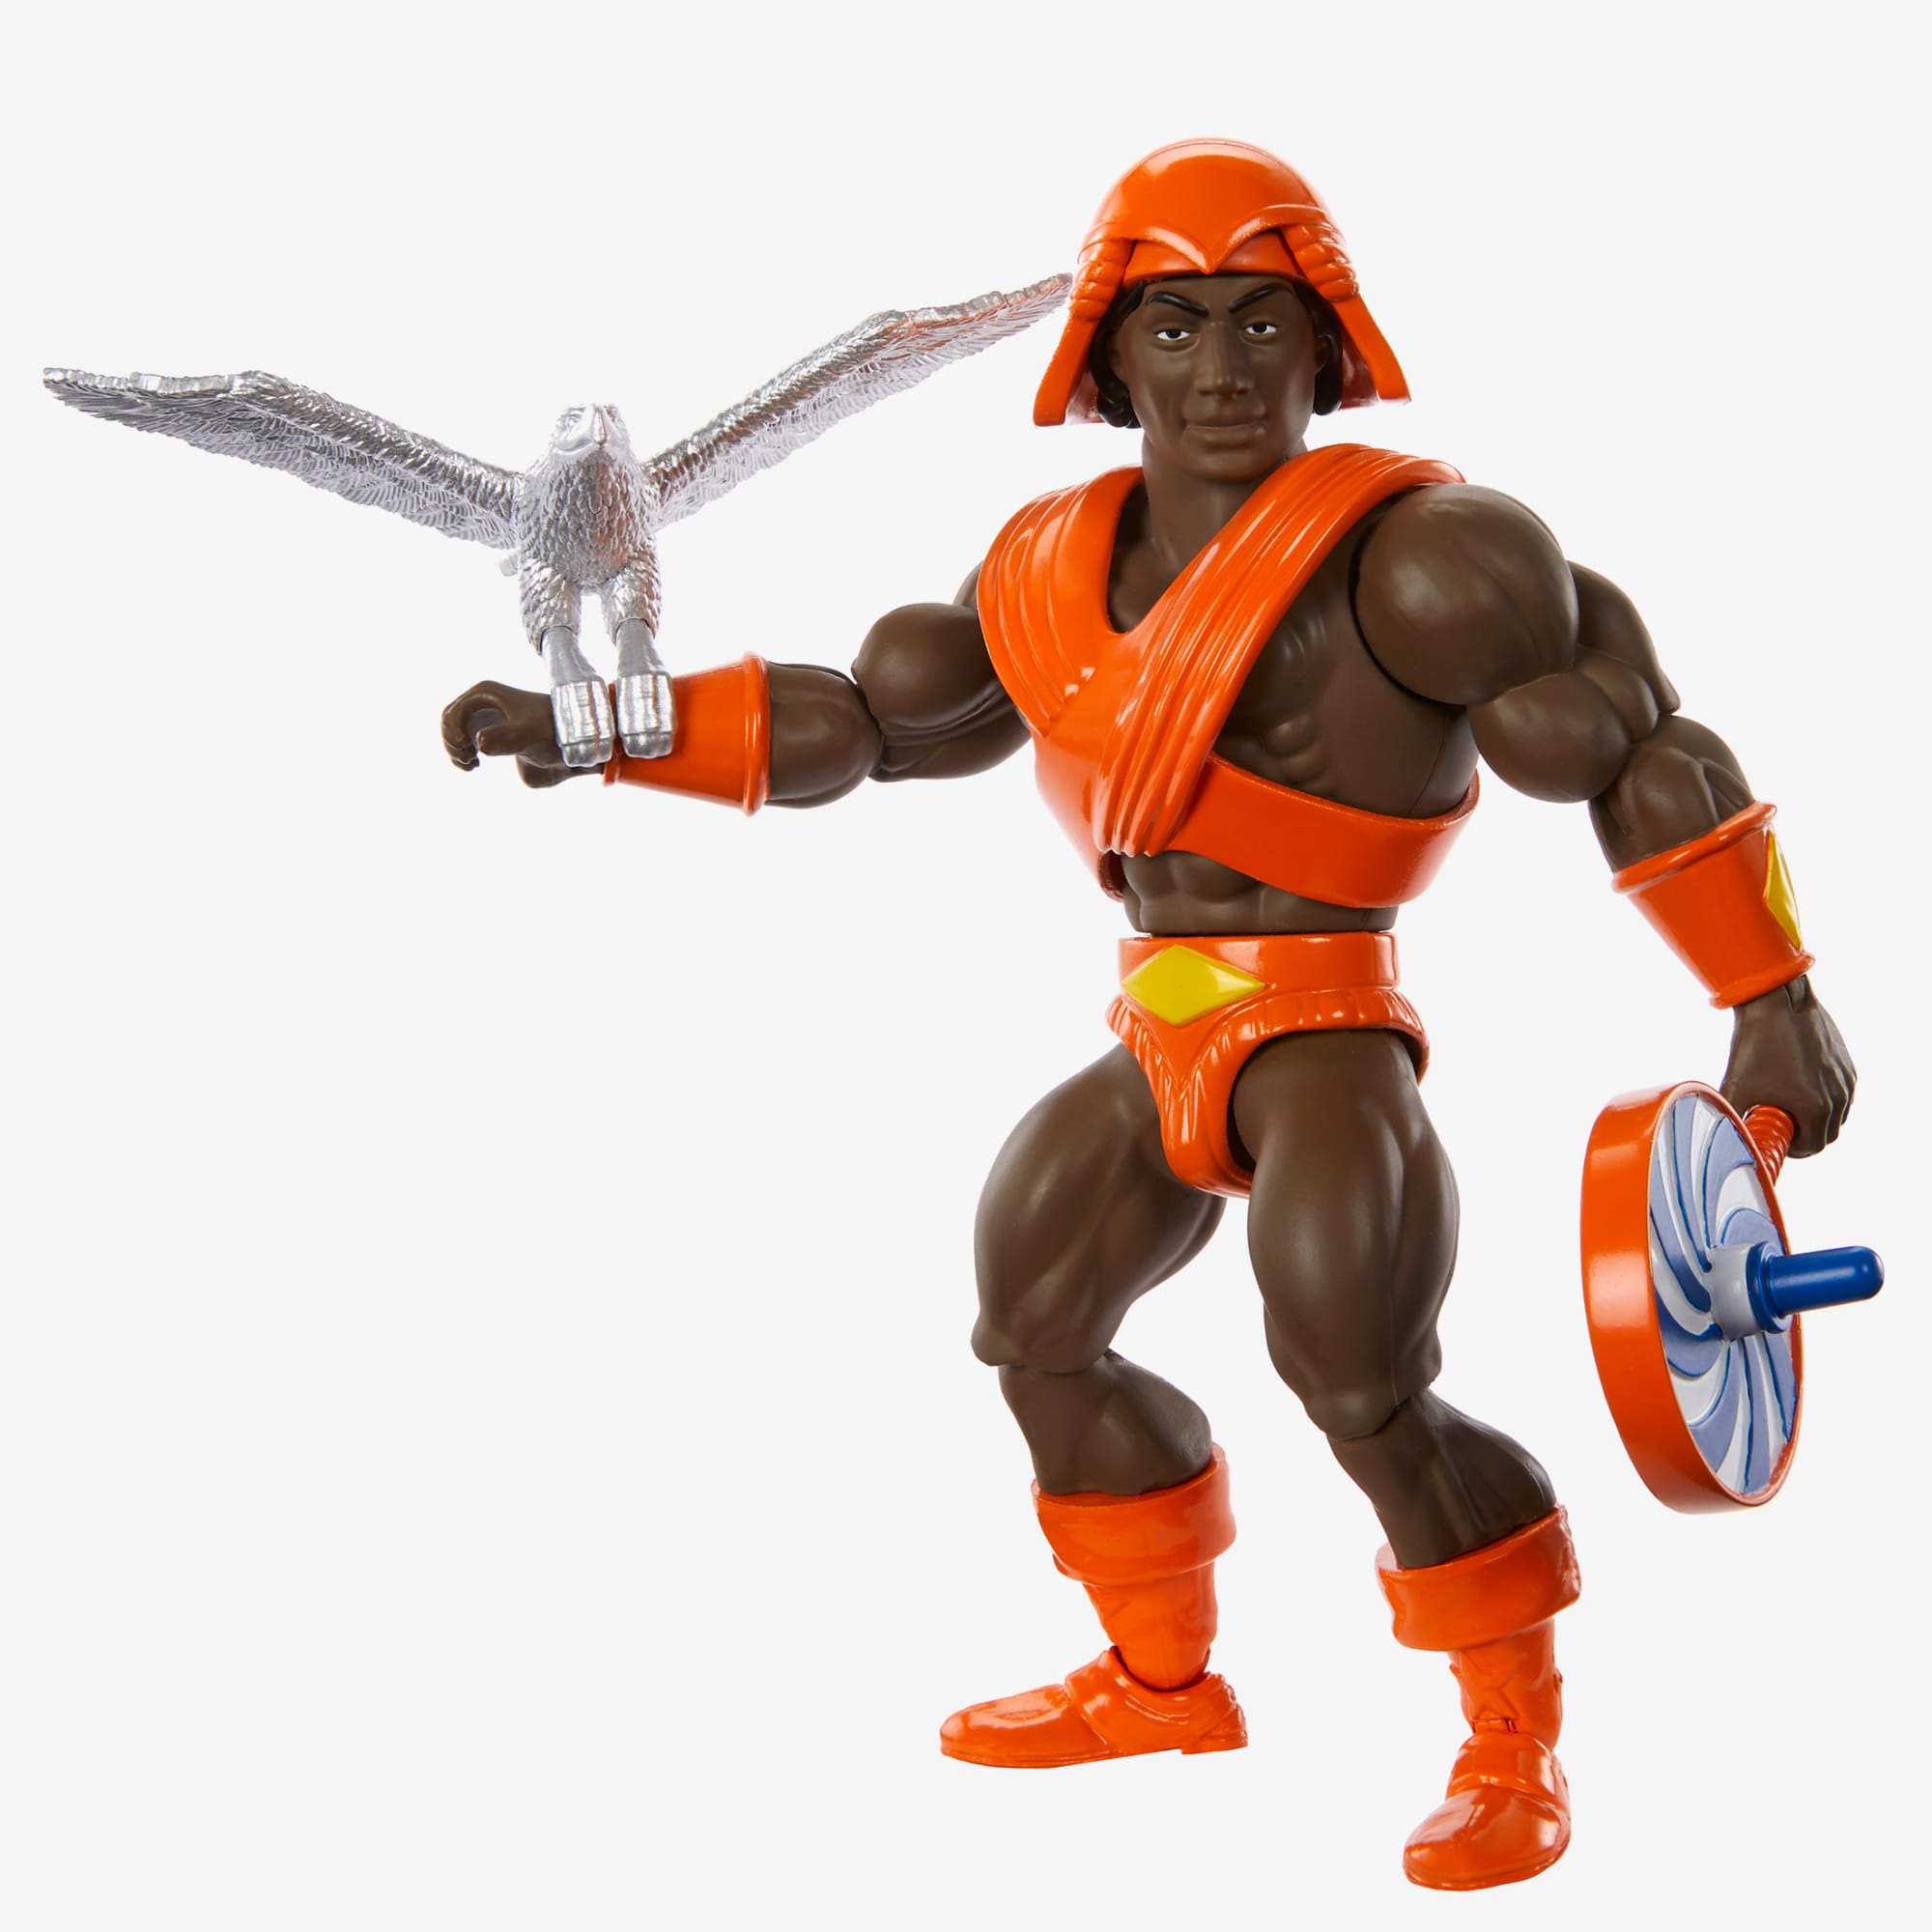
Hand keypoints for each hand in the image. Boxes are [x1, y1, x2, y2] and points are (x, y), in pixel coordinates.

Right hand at [440, 681, 596, 788]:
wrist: (572, 740)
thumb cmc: (553, 733)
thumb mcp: (529, 735)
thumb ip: (505, 739)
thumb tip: (479, 743)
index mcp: (486, 693)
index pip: (452, 713)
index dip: (453, 735)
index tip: (468, 754)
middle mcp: (482, 700)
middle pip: (448, 720)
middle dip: (452, 743)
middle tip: (468, 761)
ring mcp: (485, 713)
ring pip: (453, 730)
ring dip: (455, 749)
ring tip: (471, 764)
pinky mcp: (490, 728)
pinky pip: (465, 738)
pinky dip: (463, 753)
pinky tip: (475, 765)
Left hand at [1720, 976, 1854, 1156]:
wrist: (1774, 1001)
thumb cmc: (1755, 1045)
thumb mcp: (1736, 1088)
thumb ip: (1731, 1119)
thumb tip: (1721, 1137)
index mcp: (1817, 1108)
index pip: (1813, 1148)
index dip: (1792, 1149)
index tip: (1775, 1138)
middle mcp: (1839, 1096)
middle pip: (1827, 1134)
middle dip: (1805, 1135)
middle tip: (1779, 1125)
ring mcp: (1845, 1078)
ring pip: (1837, 1114)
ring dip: (1817, 1117)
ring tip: (1788, 1105)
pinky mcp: (1846, 1063)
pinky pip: (1841, 1093)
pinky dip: (1825, 1097)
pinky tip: (1800, 1085)